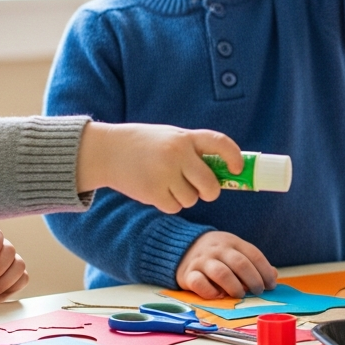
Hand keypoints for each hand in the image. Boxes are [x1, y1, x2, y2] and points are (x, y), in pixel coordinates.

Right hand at [76, 122, 241, 213]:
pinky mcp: (152, 192)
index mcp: (185, 137)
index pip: (220, 144)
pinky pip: (175, 207)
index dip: (234, 157)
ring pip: (192, 199)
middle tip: (203, 190)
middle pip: (210, 184)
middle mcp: (177, 154)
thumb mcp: (171, 138)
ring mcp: (164, 174)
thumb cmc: (146, 145)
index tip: (237, 169)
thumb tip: (226, 174)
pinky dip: (170, 204)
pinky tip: (157, 191)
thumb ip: (194, 151)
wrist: (107, 151)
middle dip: (210, 191)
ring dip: (186, 197)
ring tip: (169, 184)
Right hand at [176, 231, 276, 298]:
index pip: (254, 255)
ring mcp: (202, 261)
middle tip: (258, 291)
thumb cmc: (217, 255)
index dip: (265, 271)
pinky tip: (218, 296)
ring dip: (235, 287)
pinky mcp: (188, 274)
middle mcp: (217, 249)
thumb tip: (274, 275)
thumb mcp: (235, 252)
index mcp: (232, 242)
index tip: (271, 285)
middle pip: (240, 264)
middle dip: (253, 280)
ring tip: (240, 295)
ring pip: (221, 273)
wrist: (183, 248)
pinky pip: (199, 283)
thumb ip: (253, 263)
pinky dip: (211, 292)